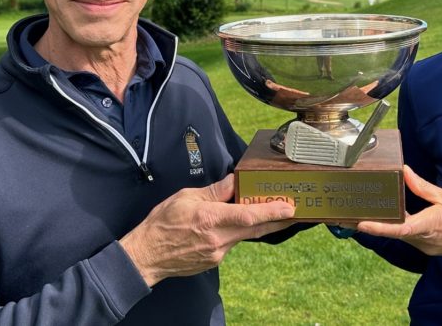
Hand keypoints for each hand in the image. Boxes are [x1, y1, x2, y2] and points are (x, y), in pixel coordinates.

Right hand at [120, 174, 295, 285]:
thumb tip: (234, 181)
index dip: (271, 212)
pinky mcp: (215, 260)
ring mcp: (217, 253)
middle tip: (294, 212)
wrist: (147, 255)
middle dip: (276, 220)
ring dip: (253, 225)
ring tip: (261, 211)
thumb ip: (214, 191)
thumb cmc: (162, 223)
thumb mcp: (186, 197)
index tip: (289, 208)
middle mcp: (217, 238)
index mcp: (210, 219)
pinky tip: (227, 226)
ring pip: (242, 236)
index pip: (248, 215)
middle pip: (254, 228)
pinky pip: (230, 243)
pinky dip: (234, 233)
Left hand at [357, 166, 441, 274]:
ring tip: (366, 213)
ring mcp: (427, 247)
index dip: (379, 227)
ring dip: (387, 225)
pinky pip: (411, 237)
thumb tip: (403, 171)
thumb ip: (423, 187)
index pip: (400, 228)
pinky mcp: (430, 249)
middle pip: (394, 232)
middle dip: (374, 224)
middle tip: (351, 214)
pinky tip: (394, 217)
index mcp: (431, 224)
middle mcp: (426, 240)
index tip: (361, 223)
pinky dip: (400, 227)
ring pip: (401, 235)